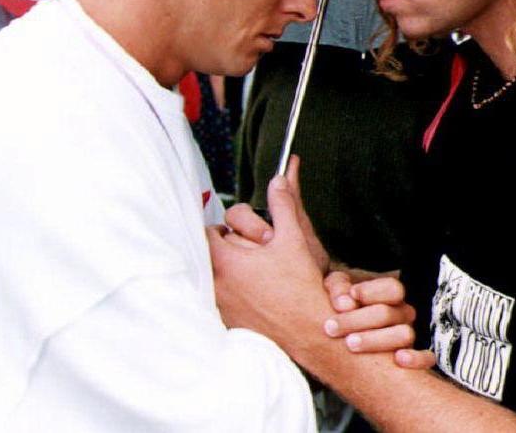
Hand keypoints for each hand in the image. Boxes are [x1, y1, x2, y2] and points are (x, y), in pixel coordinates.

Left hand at [207, 164, 331, 344]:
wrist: (310, 334)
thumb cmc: (301, 289)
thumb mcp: (293, 239)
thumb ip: (282, 205)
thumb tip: (278, 181)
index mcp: (224, 261)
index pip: (205, 233)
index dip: (222, 229)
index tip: (237, 233)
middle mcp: (215, 285)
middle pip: (208, 256)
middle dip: (226, 250)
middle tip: (251, 251)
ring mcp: (220, 307)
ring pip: (214, 279)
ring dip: (228, 272)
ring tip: (254, 273)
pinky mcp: (228, 323)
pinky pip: (222, 300)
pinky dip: (233, 293)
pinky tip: (256, 294)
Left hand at [323, 270, 435, 369]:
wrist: (342, 334)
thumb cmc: (340, 307)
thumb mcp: (335, 290)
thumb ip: (338, 288)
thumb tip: (344, 303)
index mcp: (388, 295)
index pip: (392, 288)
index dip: (371, 291)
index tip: (350, 295)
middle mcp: (402, 313)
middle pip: (388, 314)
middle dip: (357, 320)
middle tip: (331, 327)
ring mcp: (408, 336)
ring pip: (404, 335)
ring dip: (375, 340)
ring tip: (350, 344)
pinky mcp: (413, 359)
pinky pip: (427, 359)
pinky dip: (417, 359)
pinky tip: (399, 360)